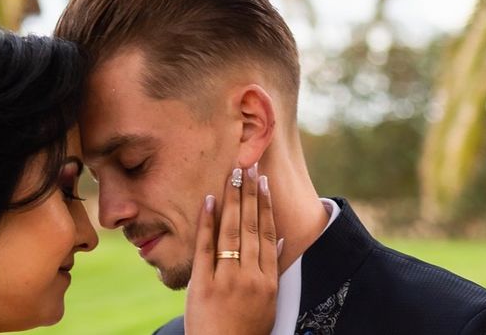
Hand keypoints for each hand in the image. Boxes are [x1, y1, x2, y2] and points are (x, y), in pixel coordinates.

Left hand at [185, 164, 278, 334]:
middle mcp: (250, 277)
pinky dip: (207, 222)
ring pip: (231, 231)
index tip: (263, 183)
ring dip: (232, 200)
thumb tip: (282, 240)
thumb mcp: (269, 302)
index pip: (268, 234)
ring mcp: (227, 281)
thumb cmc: (246, 330)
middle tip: (248, 166)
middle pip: (251, 227)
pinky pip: (205, 247)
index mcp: (268, 281)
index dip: (266, 205)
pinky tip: (209, 200)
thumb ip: (273, 270)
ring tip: (233, 175)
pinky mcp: (203, 285)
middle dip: (249, 194)